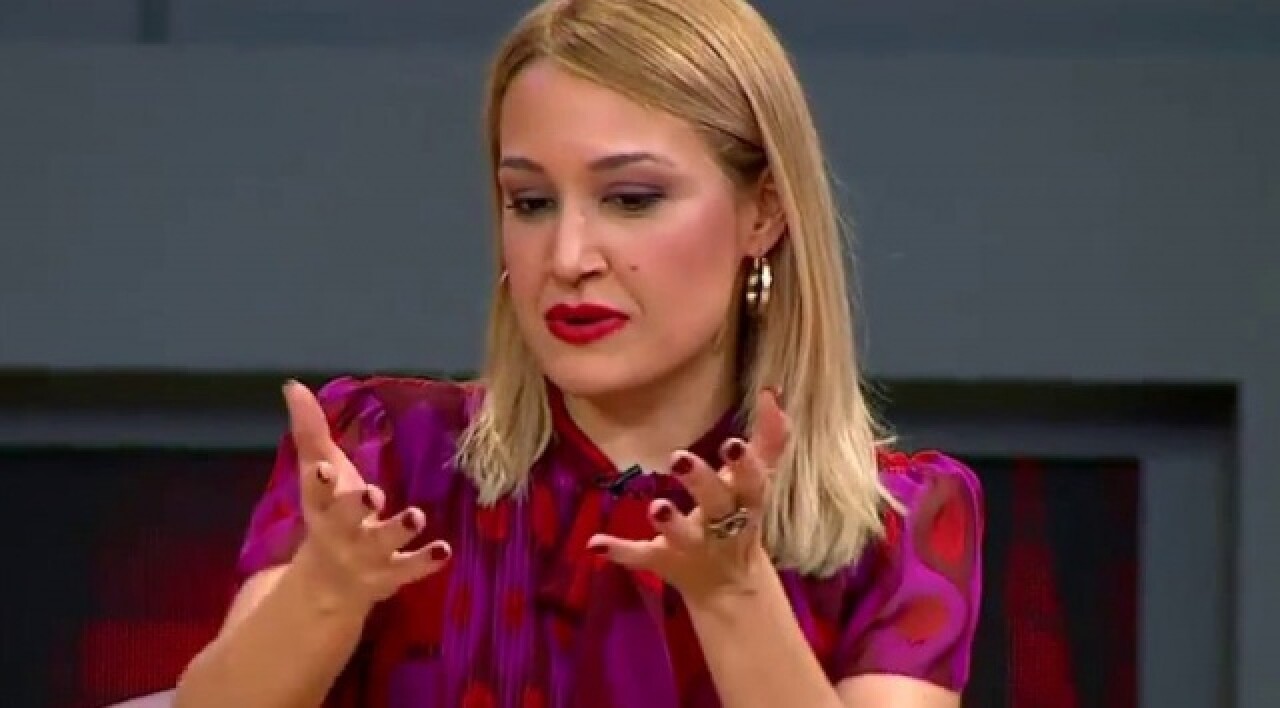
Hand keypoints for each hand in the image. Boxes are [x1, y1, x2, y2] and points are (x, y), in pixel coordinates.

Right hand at [282, 380, 450, 609]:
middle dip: (355, 508)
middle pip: (345, 519)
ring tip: (417, 515)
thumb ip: (310, 431)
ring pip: (381, 544)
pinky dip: (425, 561)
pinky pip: (408, 569)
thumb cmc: (329, 514)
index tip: (325, 469)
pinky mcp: (390, 574)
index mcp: (320, 505)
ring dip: (398, 530)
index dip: (321, 482)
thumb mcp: (318, 474)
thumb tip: (293, 385)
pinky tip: (444, 549)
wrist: (328, 583)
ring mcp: (366, 556)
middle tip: (372, 494)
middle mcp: (340, 532)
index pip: (317, 492)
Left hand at [586, 389, 789, 601]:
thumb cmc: (742, 516)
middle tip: (678, 458)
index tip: (731, 443)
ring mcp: (693, 547)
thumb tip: (772, 390)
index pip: (752, 482)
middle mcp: (723, 527)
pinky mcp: (666, 562)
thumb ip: (768, 438)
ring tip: (655, 507)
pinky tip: (595, 543)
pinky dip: (620, 551)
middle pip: (717, 505)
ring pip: (683, 536)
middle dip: (701, 483)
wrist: (733, 586)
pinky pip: (643, 557)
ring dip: (670, 522)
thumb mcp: (756, 481)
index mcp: (747, 502)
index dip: (745, 465)